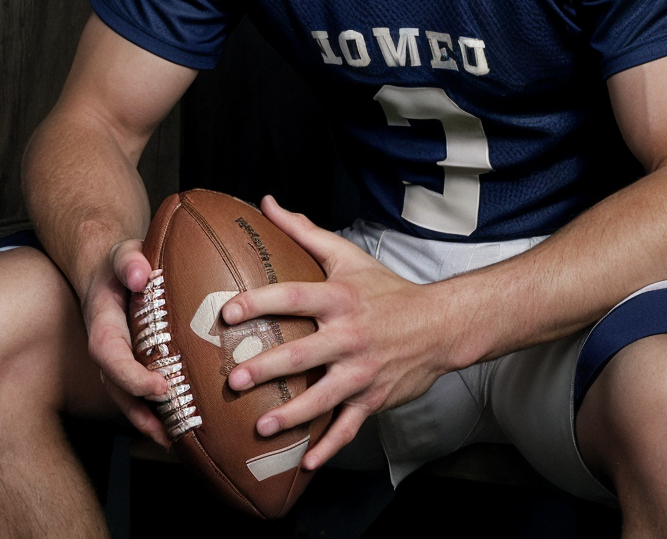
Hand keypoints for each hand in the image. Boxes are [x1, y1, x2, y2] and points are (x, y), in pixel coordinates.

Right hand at [82, 240, 170, 446]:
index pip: (111, 357)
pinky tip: (178, 427)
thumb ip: (129, 261)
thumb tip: (140, 273)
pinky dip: (154, 413)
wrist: (110, 272)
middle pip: (118, 389)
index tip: (159, 388)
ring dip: (148, 422)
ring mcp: (117, 363)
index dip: (132, 377)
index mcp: (103, 326)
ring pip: (126, 400)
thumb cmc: (122, 263)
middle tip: (171, 430)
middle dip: (141, 412)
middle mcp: (107, 351)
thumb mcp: (123, 253)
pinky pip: (138, 395)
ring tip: (176, 441)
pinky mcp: (130, 367)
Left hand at [221, 196, 453, 467]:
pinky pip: (349, 427)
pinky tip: (306, 464)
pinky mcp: (373, 398)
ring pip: (324, 397)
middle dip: (268, 367)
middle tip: (235, 377)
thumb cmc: (385, 289)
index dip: (261, 302)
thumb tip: (266, 203)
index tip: (228, 311)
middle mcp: (350, 335)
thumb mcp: (347, 255)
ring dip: (292, 414)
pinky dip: (330, 447)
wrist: (438, 324)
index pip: (294, 296)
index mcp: (340, 298)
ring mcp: (362, 371)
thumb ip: (304, 231)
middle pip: (303, 352)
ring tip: (260, 426)